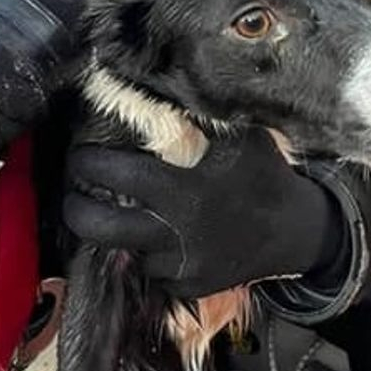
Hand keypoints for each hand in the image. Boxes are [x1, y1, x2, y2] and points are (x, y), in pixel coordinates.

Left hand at [63, 127, 343, 298]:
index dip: (87, 162)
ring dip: (118, 233)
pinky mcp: (189, 289)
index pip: (116, 174)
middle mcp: (177, 234)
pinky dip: (150, 254)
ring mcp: (182, 266)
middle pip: (99, 228)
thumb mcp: (239, 137)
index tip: (79, 154)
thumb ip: (198, 118)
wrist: (297, 233)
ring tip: (115, 211)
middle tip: (73, 193)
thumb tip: (152, 82)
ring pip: (125, 252)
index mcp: (184, 190)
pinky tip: (160, 235)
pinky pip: (153, 272)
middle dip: (76, 209)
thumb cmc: (264, 174)